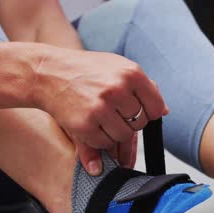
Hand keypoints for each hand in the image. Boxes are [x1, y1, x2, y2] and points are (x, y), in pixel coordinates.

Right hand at [34, 46, 168, 173]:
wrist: (49, 72)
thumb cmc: (86, 71)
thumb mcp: (117, 67)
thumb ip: (144, 87)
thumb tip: (164, 111)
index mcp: (131, 73)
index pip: (156, 108)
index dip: (148, 113)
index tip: (135, 109)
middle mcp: (118, 89)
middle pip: (140, 124)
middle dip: (129, 122)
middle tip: (112, 111)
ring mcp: (101, 108)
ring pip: (124, 136)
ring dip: (114, 132)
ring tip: (100, 116)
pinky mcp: (85, 125)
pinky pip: (104, 144)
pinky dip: (99, 139)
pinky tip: (89, 123)